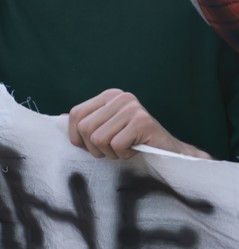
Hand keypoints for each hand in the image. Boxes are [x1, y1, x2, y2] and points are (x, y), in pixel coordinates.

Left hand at [67, 89, 210, 159]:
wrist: (167, 151)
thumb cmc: (133, 143)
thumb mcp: (106, 128)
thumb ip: (87, 121)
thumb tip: (60, 116)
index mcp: (110, 95)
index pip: (76, 115)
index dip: (78, 137)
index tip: (95, 145)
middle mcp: (122, 97)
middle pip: (86, 128)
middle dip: (96, 147)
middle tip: (114, 148)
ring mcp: (133, 108)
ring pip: (99, 139)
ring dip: (111, 152)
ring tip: (126, 147)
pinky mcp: (143, 121)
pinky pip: (116, 145)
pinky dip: (124, 154)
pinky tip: (136, 149)